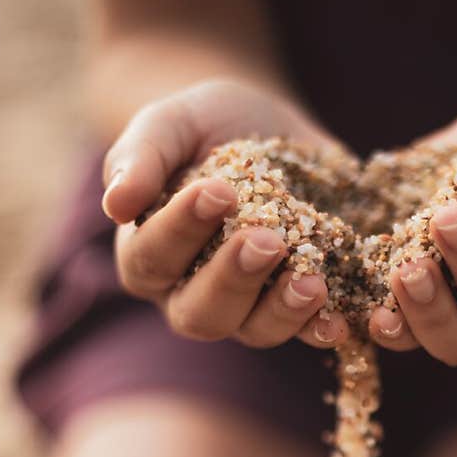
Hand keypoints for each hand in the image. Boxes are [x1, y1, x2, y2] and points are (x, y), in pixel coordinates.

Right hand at [101, 78, 351, 348]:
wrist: (270, 126)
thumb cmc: (206, 127)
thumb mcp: (172, 124)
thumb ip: (140, 157)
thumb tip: (116, 204)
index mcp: (148, 254)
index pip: (153, 256)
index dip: (181, 229)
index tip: (218, 191)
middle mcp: (190, 294)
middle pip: (200, 312)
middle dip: (233, 278)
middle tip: (266, 241)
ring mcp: (246, 309)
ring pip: (253, 330)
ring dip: (283, 311)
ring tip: (312, 281)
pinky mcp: (296, 308)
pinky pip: (306, 332)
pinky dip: (322, 329)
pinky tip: (340, 321)